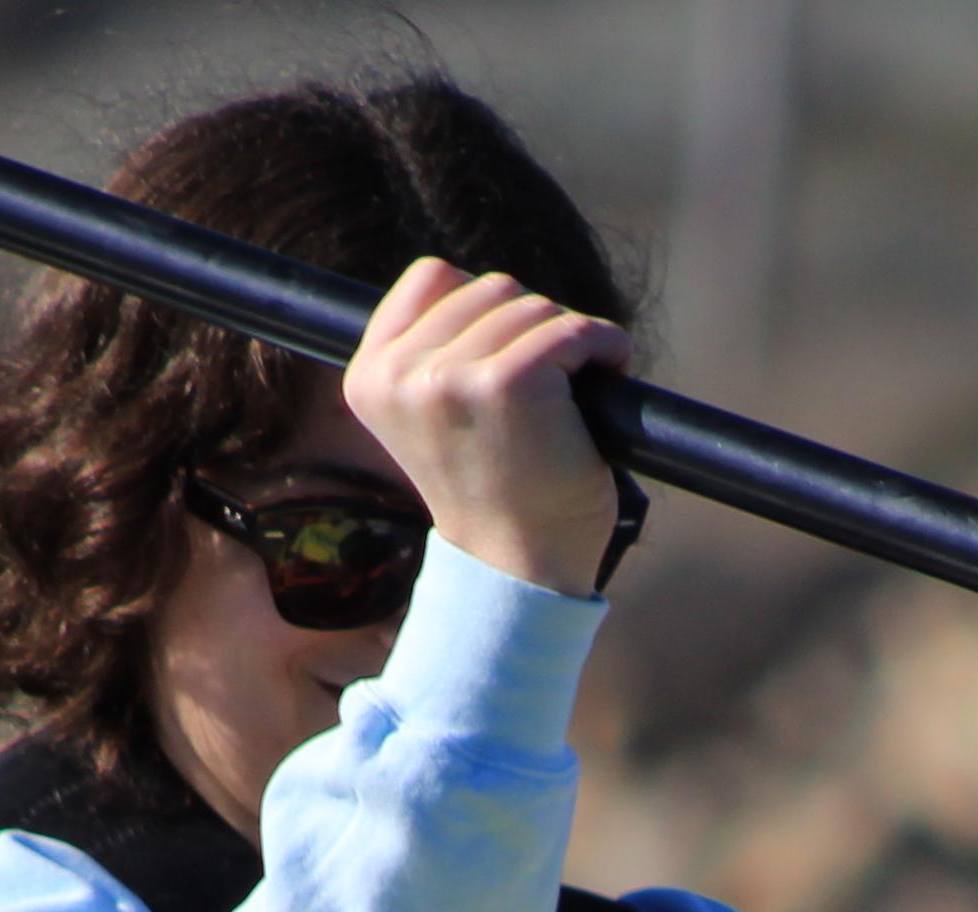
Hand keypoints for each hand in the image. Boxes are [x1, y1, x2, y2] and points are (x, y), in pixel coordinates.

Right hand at [342, 258, 631, 597]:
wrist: (517, 569)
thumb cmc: (493, 492)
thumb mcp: (433, 414)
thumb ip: (437, 349)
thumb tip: (490, 289)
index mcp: (369, 375)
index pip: (432, 277)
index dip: (485, 309)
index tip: (506, 362)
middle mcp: (399, 373)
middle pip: (491, 288)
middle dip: (532, 328)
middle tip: (550, 388)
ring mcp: (450, 376)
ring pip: (533, 306)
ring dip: (570, 341)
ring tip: (573, 393)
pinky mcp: (510, 381)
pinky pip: (574, 330)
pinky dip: (605, 347)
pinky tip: (609, 375)